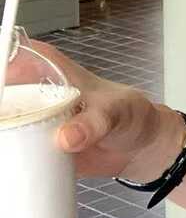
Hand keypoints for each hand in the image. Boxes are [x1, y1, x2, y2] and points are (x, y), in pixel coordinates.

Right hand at [12, 37, 167, 179]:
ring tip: (6, 143)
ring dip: (3, 132)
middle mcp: (36, 91)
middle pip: (4, 92)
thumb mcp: (115, 111)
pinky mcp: (35, 144)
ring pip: (5, 120)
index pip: (15, 54)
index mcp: (52, 68)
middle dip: (2, 108)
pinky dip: (8, 155)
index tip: (4, 90)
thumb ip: (93, 122)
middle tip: (4, 123)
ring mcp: (34, 118)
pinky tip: (8, 163)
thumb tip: (66, 137)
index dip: (3, 65)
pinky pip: (13, 148)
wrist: (139, 146)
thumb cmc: (129, 113)